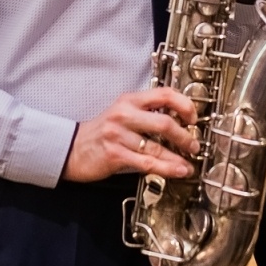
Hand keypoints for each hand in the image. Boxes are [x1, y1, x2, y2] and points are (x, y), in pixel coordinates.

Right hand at [61, 88, 199, 182]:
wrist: (71, 148)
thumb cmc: (101, 132)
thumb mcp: (123, 114)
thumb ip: (146, 113)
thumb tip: (178, 122)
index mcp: (129, 100)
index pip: (164, 94)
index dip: (184, 105)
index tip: (193, 118)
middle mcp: (124, 114)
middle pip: (164, 122)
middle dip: (185, 137)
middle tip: (194, 145)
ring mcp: (118, 134)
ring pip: (157, 147)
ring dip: (178, 157)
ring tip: (188, 163)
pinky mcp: (115, 154)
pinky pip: (147, 163)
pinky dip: (166, 168)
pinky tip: (177, 171)